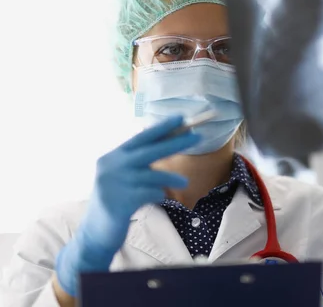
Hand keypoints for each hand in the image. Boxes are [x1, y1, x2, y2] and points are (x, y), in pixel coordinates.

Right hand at [55, 116, 200, 295]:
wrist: (95, 234)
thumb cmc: (115, 202)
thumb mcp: (121, 177)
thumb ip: (137, 162)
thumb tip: (167, 142)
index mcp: (112, 157)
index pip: (140, 138)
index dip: (161, 127)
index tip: (181, 118)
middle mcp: (111, 166)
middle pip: (150, 150)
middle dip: (175, 142)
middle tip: (197, 136)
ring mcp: (115, 183)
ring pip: (153, 174)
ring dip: (171, 178)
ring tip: (185, 183)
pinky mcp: (121, 201)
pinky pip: (151, 193)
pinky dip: (159, 194)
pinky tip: (161, 198)